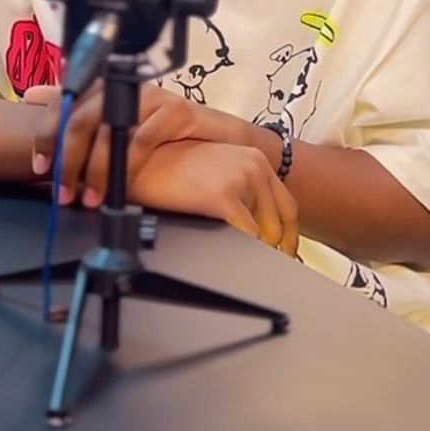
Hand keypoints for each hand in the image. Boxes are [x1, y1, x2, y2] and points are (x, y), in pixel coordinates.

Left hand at [25, 83, 249, 206]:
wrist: (216, 137)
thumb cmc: (163, 132)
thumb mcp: (115, 122)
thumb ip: (77, 110)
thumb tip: (33, 96)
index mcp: (105, 84)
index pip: (64, 101)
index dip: (48, 134)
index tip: (40, 166)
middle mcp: (124, 84)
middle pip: (81, 118)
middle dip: (67, 160)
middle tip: (62, 191)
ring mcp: (150, 95)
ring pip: (109, 131)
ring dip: (94, 170)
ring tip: (88, 197)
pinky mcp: (175, 109)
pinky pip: (141, 141)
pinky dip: (126, 168)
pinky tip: (118, 188)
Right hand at [129, 140, 299, 254]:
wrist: (141, 163)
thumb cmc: (169, 170)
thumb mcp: (215, 172)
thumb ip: (241, 192)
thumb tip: (256, 228)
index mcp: (255, 160)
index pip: (288, 208)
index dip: (288, 238)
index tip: (283, 256)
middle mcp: (254, 166)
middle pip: (279, 225)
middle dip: (272, 252)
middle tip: (261, 270)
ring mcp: (242, 180)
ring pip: (264, 235)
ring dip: (254, 254)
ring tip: (240, 266)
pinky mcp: (225, 197)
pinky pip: (246, 238)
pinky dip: (241, 254)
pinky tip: (229, 260)